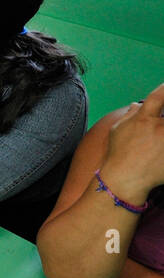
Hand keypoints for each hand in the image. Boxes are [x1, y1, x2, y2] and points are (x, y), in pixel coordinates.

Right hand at [101, 81, 163, 203]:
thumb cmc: (118, 154)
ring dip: (163, 133)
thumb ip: (129, 115)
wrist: (125, 180)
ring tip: (158, 140)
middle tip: (161, 122)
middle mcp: (160, 129)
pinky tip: (160, 151)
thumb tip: (136, 104)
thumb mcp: (117, 131)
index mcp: (144, 120)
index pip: (158, 97)